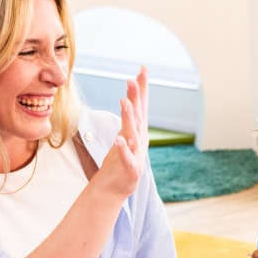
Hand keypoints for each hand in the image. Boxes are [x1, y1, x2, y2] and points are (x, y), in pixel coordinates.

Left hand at [95, 66, 149, 198]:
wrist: (114, 189)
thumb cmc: (118, 161)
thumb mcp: (125, 135)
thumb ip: (130, 117)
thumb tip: (131, 96)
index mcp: (137, 131)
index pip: (141, 105)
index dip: (143, 88)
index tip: (143, 69)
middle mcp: (139, 139)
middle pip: (138, 115)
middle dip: (137, 97)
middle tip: (133, 79)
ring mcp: (135, 154)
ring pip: (132, 132)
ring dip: (129, 117)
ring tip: (124, 102)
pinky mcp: (130, 168)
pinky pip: (126, 157)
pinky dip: (123, 148)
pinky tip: (119, 139)